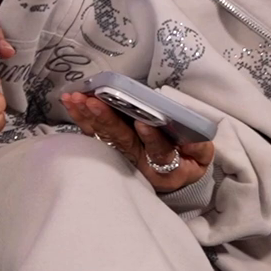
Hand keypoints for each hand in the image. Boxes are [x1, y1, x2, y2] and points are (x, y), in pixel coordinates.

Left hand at [62, 91, 213, 192]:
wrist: (172, 172)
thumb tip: (192, 140)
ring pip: (103, 136)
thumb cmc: (186, 157)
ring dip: (89, 115)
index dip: (152, 139)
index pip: (160, 153)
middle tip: (95, 102)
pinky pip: (91, 132)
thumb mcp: (199, 156)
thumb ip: (198, 147)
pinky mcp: (106, 146)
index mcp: (166, 167)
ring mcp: (120, 155)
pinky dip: (81, 116)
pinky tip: (71, 102)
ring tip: (77, 98)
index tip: (143, 123)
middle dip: (108, 121)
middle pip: (123, 142)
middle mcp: (139, 162)